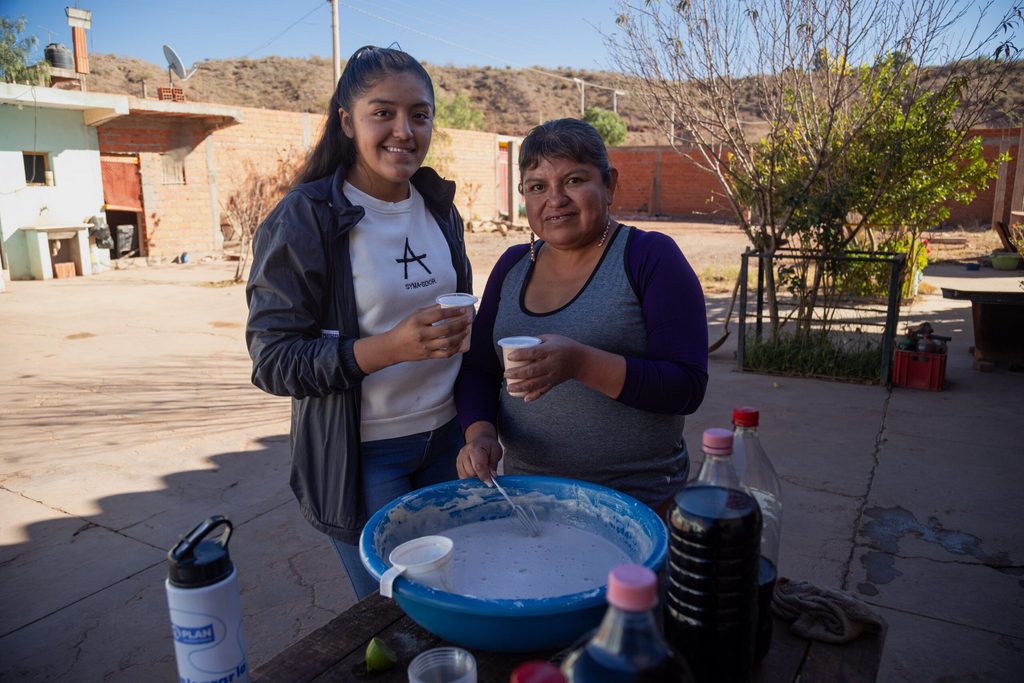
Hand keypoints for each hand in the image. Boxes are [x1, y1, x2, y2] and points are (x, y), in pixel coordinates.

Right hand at [356, 304, 470, 372]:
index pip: (439, 314)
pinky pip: (445, 354)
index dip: (453, 311)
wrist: (393, 347)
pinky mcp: (428, 356)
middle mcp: (422, 333)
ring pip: (448, 342)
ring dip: (460, 336)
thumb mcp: (414, 315)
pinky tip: (460, 343)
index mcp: (418, 320)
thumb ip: (431, 310)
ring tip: (466, 330)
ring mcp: (425, 346)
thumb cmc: (405, 328)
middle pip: (447, 329)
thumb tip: (447, 305)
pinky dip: (455, 349)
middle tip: (468, 320)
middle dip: (461, 324)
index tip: (463, 310)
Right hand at [456, 425, 502, 482]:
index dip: (484, 476)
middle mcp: (464, 454)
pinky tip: (476, 474)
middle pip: (470, 472)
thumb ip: (493, 463)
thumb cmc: (488, 446)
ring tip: (481, 472)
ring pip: (465, 476)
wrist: (480, 440)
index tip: (490, 483)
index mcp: (475, 448)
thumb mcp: (496, 451)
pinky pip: (462, 476)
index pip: (478, 465)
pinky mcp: (457, 465)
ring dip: (474, 478)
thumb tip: (492, 476)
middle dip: (480, 476)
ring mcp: (459, 459)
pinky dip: (469, 478)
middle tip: (488, 475)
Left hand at [503, 334, 583, 400]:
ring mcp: (553, 375)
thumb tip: (518, 342)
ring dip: (521, 387)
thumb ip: (536, 340)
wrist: (581, 361)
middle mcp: (552, 364)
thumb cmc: (564, 346)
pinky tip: (525, 398)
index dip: (521, 355)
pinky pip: (544, 391)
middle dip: (517, 374)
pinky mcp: (554, 383)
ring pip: (536, 383)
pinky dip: (534, 396)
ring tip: (509, 387)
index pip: (534, 353)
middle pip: (532, 370)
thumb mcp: (552, 338)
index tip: (510, 357)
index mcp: (551, 350)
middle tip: (506, 374)